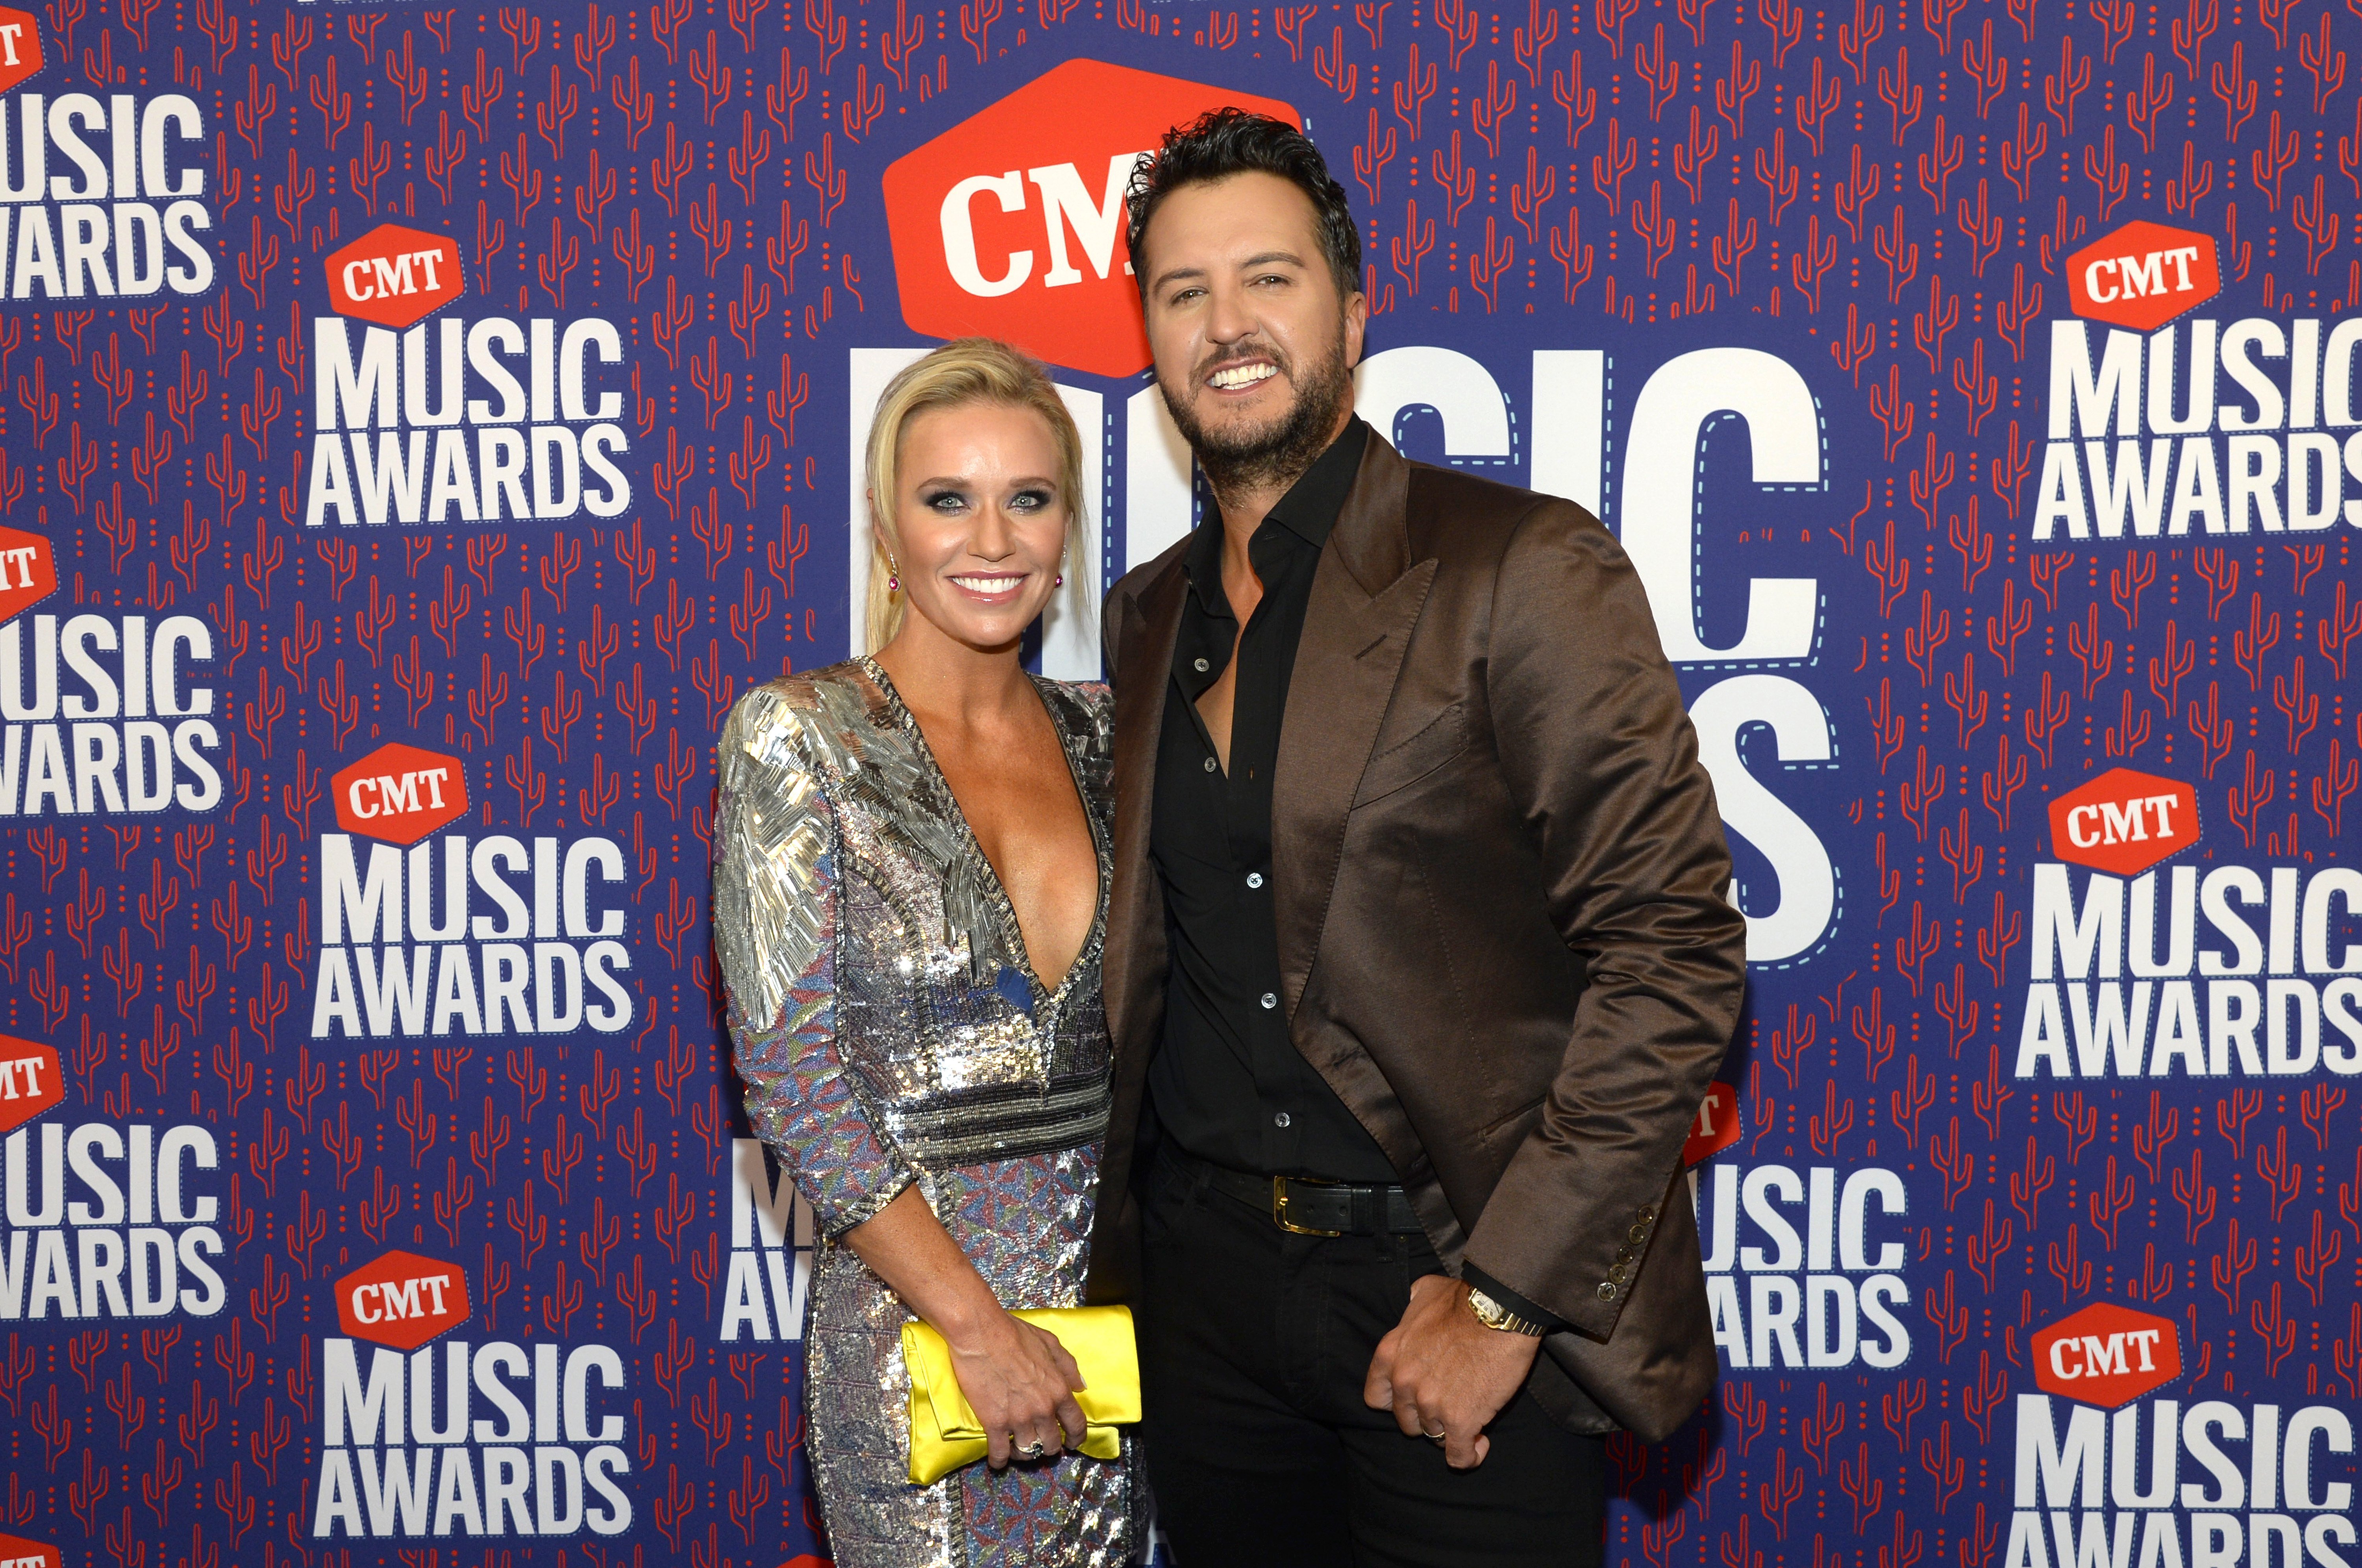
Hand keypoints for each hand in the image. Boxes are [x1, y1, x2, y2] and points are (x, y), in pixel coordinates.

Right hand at [944, 1311, 1091, 1468]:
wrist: (981, 1333)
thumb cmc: (1015, 1333)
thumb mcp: (1050, 1343)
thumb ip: (1068, 1366)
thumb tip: (1080, 1386)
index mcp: (1059, 1390)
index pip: (1076, 1425)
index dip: (1076, 1438)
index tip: (1071, 1443)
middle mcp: (1043, 1409)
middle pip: (1051, 1444)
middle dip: (1047, 1446)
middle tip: (1039, 1441)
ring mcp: (1018, 1418)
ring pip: (1028, 1451)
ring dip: (1023, 1453)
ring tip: (1017, 1448)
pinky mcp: (994, 1423)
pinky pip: (999, 1453)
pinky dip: (999, 1460)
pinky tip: (997, 1459)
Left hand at [1363, 1275, 1542, 1469]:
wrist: (1500, 1309)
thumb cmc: (1465, 1299)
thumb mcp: (1424, 1292)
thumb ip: (1410, 1309)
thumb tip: (1411, 1308)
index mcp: (1390, 1355)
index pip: (1377, 1399)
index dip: (1397, 1402)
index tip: (1415, 1398)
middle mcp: (1404, 1383)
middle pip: (1407, 1421)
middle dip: (1427, 1416)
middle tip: (1450, 1403)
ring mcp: (1431, 1404)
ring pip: (1434, 1436)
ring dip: (1451, 1430)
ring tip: (1470, 1415)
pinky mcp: (1460, 1420)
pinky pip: (1458, 1456)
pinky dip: (1469, 1455)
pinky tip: (1479, 1443)